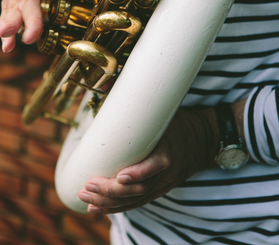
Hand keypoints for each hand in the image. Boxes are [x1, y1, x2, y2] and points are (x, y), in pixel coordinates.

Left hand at [78, 106, 219, 213]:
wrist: (202, 140)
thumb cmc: (177, 121)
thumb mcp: (163, 108)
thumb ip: (134, 97)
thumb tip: (104, 80)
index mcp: (169, 150)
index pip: (156, 166)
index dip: (139, 173)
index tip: (120, 175)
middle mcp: (166, 172)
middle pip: (139, 189)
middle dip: (112, 190)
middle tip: (88, 185)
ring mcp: (162, 184)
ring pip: (135, 200)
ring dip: (109, 202)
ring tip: (85, 197)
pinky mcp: (157, 190)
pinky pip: (136, 203)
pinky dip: (116, 208)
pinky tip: (97, 208)